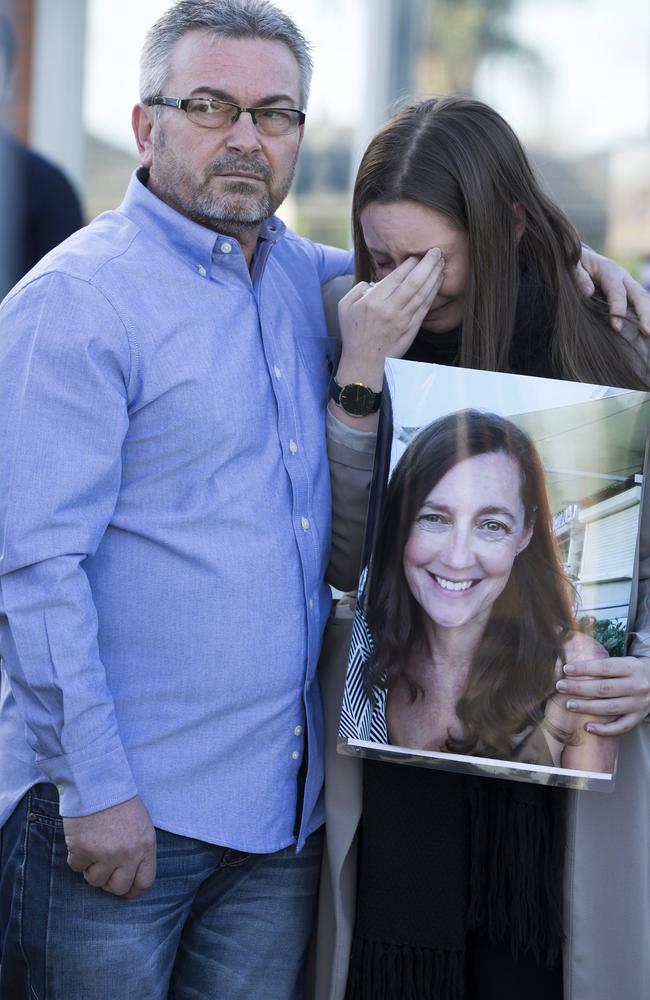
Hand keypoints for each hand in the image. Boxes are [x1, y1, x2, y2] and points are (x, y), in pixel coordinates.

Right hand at [64, 795, 156, 898]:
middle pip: (118, 888)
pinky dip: (76, 857)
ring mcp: (105, 854)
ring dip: (91, 868)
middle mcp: (128, 853)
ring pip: (95, 880)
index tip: (124, 888)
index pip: (144, 882)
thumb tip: (131, 875)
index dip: (132, 889)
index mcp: (146, 846)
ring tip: (93, 847)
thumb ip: (139, 850)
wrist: (98, 781)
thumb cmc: (120, 800)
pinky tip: (81, 839)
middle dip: (109, 882)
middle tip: (103, 867)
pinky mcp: (83, 850)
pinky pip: (76, 867)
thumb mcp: (141, 824)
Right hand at [335, 248, 444, 388]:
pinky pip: (425, 308)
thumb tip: (376, 281)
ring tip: (441, 263)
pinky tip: (438, 283)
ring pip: (423, 294)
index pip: (396, 277)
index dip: (409, 263)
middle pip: (414, 282)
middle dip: (427, 265)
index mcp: (373, 302)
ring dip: (434, 277)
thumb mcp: (345, 306)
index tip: (416, 255)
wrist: (364, 363)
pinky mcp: (411, 330)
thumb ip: (358, 288)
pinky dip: (433, 293)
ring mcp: (403, 321)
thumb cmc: (353, 334)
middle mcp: (390, 310)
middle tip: (436, 251)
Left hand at [556, 655, 649, 735]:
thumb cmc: (631, 671)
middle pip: (604, 688)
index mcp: (632, 667)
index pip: (605, 667)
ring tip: (569, 705)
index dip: (584, 668)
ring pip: (610, 708)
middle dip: (580, 688)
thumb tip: (570, 668)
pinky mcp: (638, 718)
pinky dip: (604, 729)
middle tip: (561, 686)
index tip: (566, 669)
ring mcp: (638, 704)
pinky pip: (621, 727)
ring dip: (587, 707)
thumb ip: (602, 665)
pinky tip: (587, 727)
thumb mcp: (622, 662)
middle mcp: (637, 686)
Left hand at [577, 247, 649, 334]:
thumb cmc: (576, 264)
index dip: (618, 309)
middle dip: (645, 314)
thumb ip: (579, 276)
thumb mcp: (573, 266)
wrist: (583, 258)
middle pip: (639, 295)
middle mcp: (623, 277)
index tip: (617, 328)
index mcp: (609, 270)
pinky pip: (639, 302)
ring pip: (643, 298)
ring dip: (649, 316)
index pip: (617, 292)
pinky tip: (645, 330)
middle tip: (648, 333)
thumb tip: (588, 292)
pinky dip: (645, 314)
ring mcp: (628, 284)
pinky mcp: (628, 291)